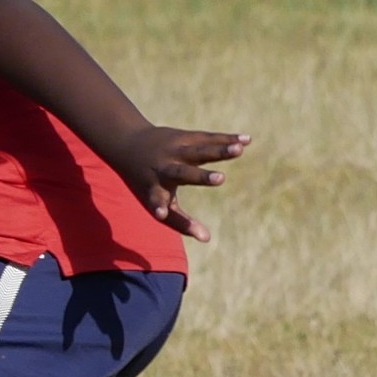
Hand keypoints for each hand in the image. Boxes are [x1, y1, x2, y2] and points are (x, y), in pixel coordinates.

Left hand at [111, 126, 250, 241]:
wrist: (130, 145)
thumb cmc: (147, 182)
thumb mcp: (156, 201)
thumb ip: (179, 222)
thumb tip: (206, 239)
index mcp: (153, 187)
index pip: (156, 200)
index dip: (158, 208)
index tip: (161, 214)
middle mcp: (163, 168)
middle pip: (183, 173)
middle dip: (201, 177)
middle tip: (221, 179)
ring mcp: (174, 151)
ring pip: (199, 150)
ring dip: (219, 150)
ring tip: (239, 150)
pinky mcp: (184, 137)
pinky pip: (208, 138)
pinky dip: (227, 139)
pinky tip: (247, 141)